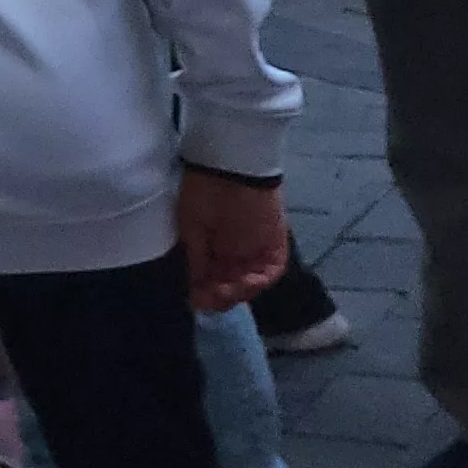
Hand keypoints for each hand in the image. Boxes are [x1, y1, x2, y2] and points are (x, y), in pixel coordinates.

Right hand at [176, 165, 289, 311]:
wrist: (228, 167)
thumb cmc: (203, 194)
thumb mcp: (191, 230)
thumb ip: (196, 261)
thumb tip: (192, 291)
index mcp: (213, 247)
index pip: (211, 279)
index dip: (204, 293)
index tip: (194, 300)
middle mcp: (237, 252)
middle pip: (231, 285)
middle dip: (221, 296)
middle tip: (211, 298)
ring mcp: (258, 250)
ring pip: (252, 282)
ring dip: (239, 292)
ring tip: (226, 291)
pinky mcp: (276, 246)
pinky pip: (272, 271)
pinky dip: (260, 281)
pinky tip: (247, 282)